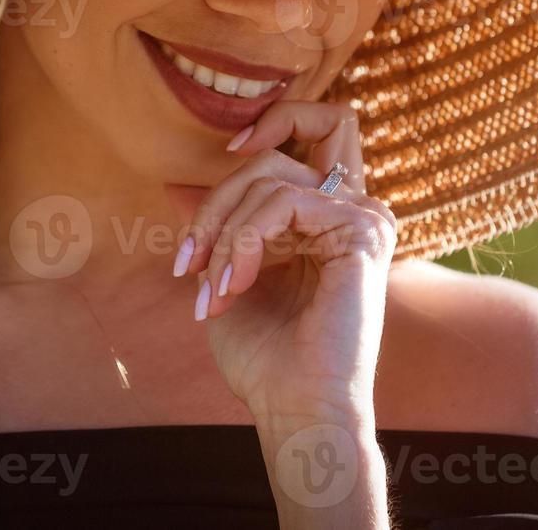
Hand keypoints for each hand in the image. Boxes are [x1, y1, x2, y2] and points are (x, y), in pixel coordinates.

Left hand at [172, 99, 397, 424]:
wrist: (295, 410)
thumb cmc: (264, 358)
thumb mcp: (225, 276)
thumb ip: (214, 228)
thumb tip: (174, 184)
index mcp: (325, 217)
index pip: (302, 135)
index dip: (267, 128)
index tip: (208, 176)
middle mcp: (350, 210)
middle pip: (273, 155)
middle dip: (216, 203)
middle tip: (189, 264)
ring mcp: (362, 217)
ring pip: (270, 176)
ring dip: (223, 232)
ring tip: (212, 288)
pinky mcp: (363, 230)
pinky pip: (285, 200)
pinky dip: (245, 239)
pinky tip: (236, 283)